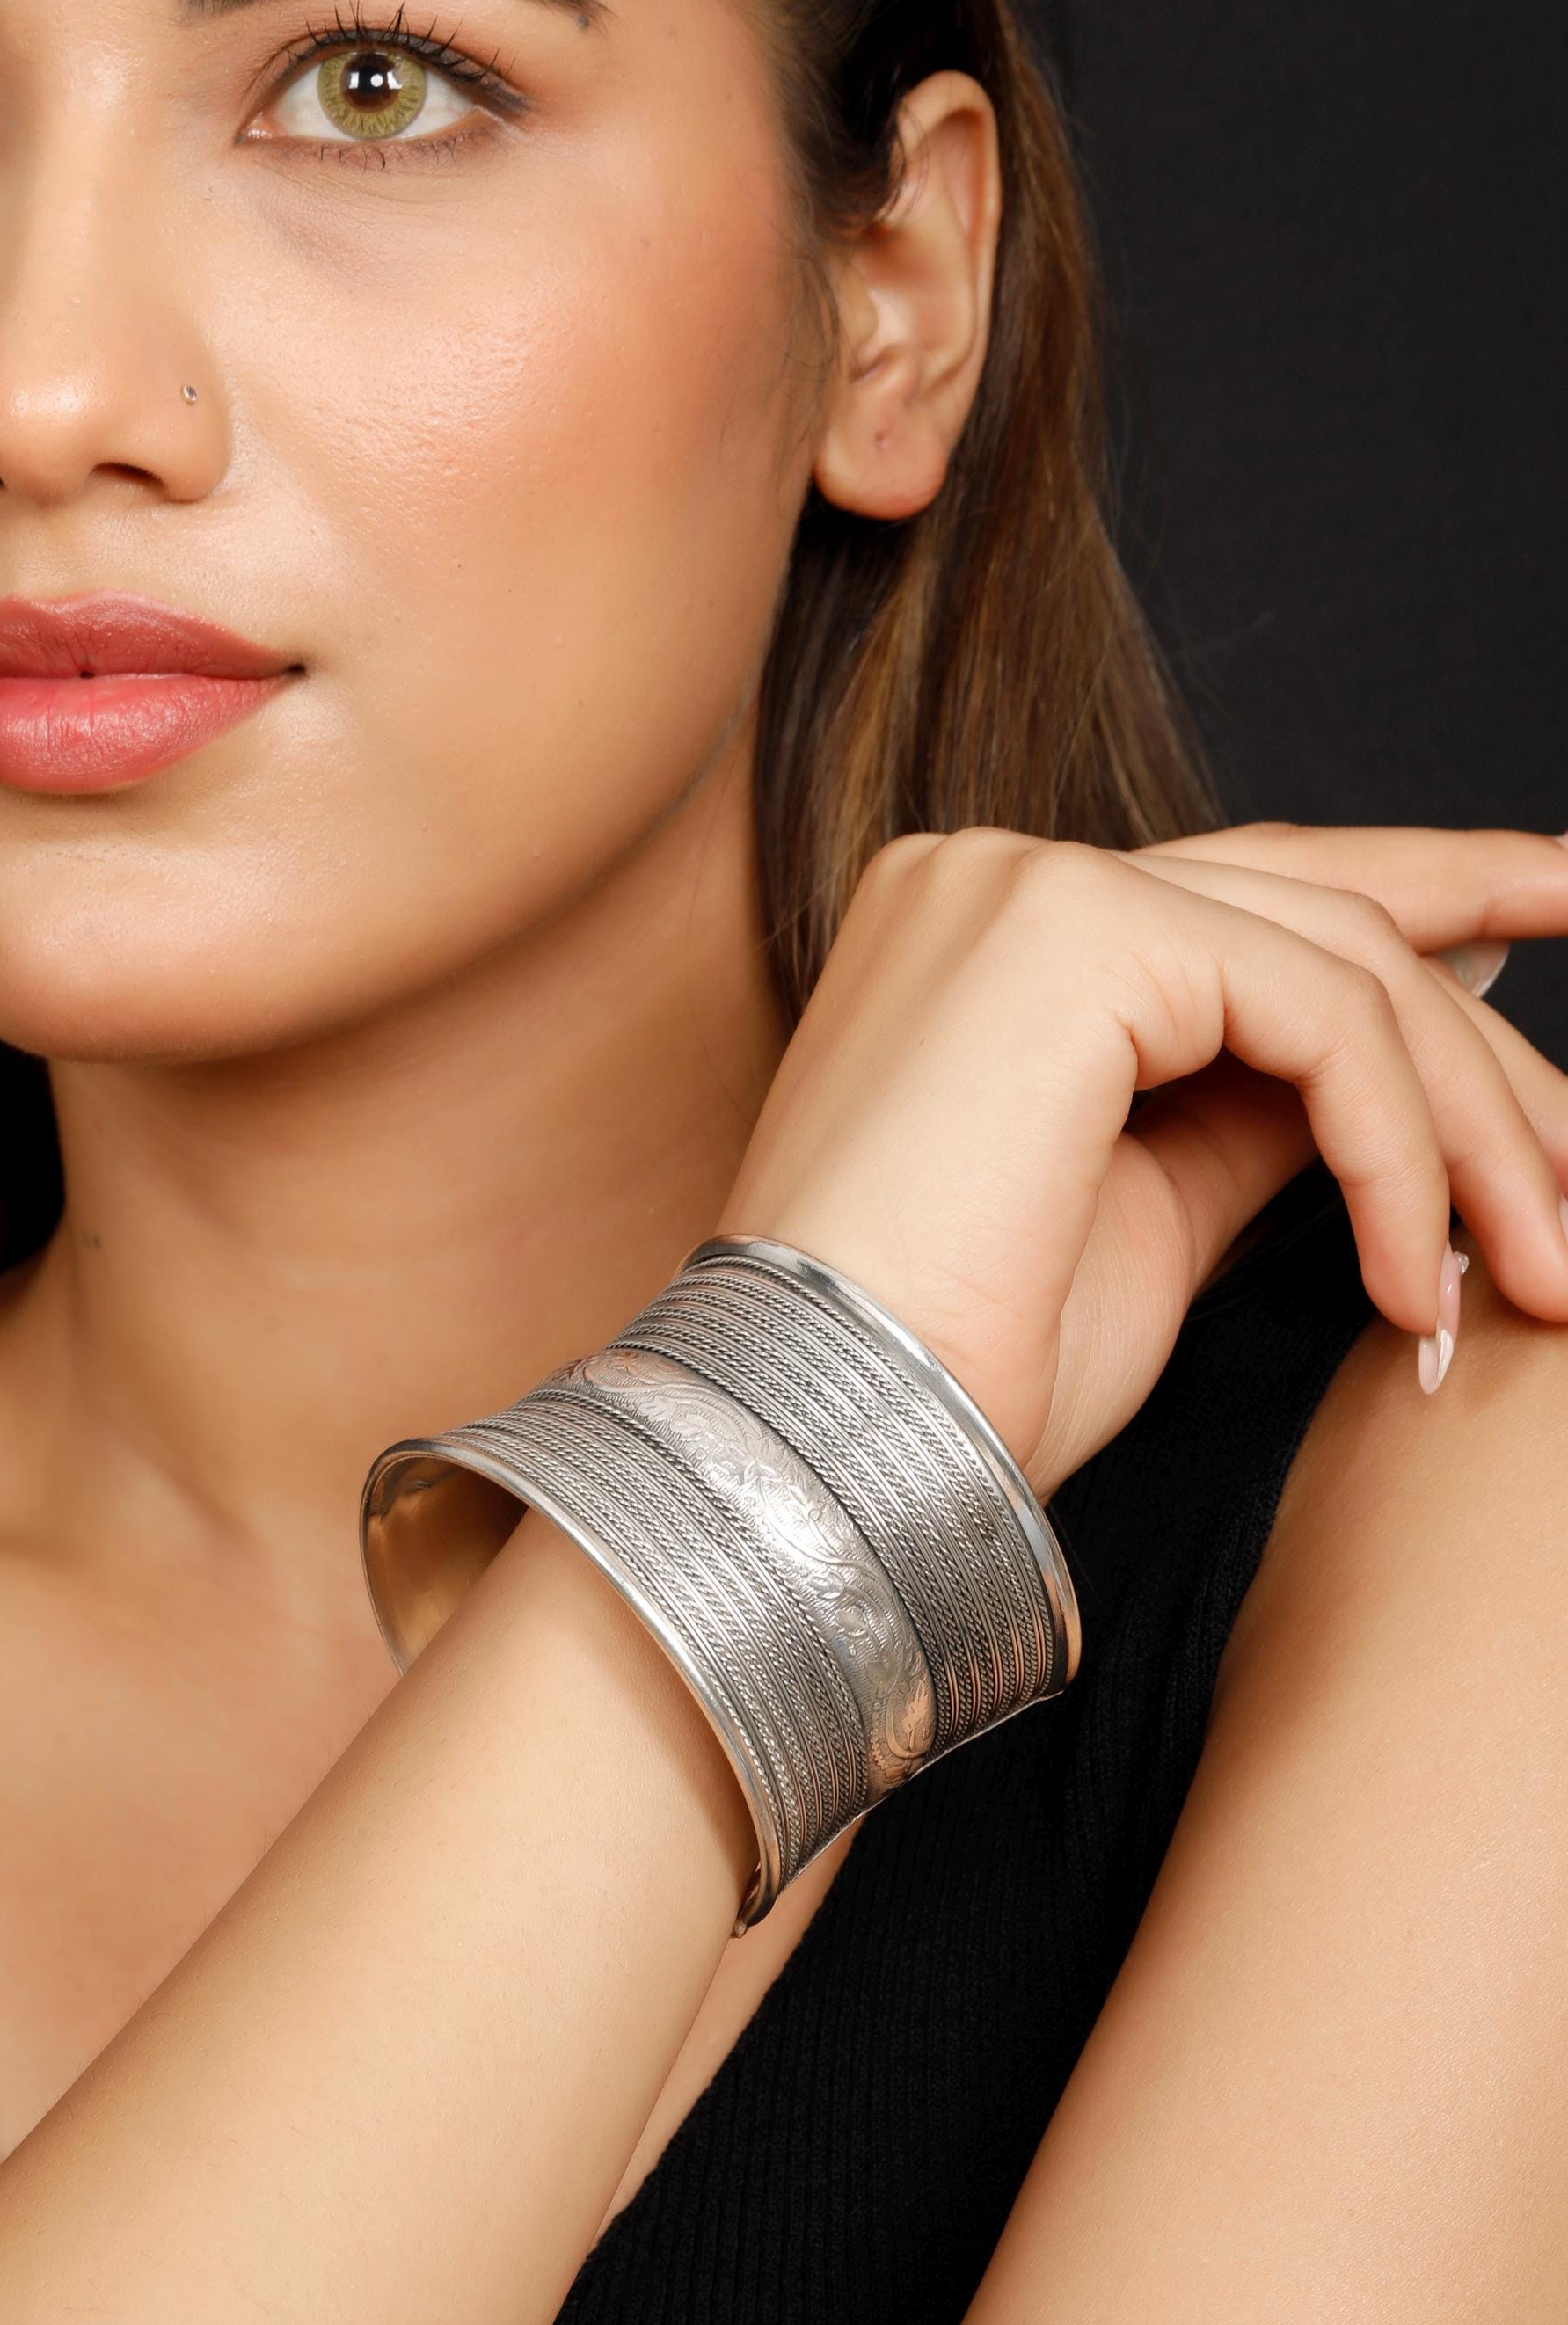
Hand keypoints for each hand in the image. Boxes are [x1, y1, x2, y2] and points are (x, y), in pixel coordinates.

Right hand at [720, 822, 1567, 1495]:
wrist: (830, 1447)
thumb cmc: (960, 1372)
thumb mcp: (1156, 1217)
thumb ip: (1266, 1107)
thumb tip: (1413, 1038)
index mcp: (987, 935)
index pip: (1246, 893)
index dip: (1426, 891)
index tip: (1559, 908)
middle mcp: (989, 876)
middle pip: (1316, 916)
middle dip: (1483, 1048)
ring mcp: (1020, 888)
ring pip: (1341, 964)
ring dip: (1469, 1130)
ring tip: (1538, 1276)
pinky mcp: (1068, 933)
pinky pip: (1318, 1013)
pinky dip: (1398, 1150)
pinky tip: (1414, 1281)